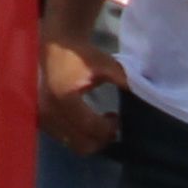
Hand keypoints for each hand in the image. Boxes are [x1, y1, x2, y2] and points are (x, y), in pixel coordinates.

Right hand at [37, 36, 117, 154]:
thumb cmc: (81, 53)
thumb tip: (146, 94)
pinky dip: (77, 135)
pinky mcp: (40, 118)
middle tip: (111, 124)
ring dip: (89, 138)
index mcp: (64, 97)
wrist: (55, 45)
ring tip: (99, 122)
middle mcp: (49, 110)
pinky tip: (85, 121)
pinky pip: (63, 138)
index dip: (109, 128)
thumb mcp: (106, 64)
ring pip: (72, 143)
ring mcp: (42, 116)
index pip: (91, 127)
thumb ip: (125, 80)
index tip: (117, 117)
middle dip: (101, 138)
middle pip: (82, 143)